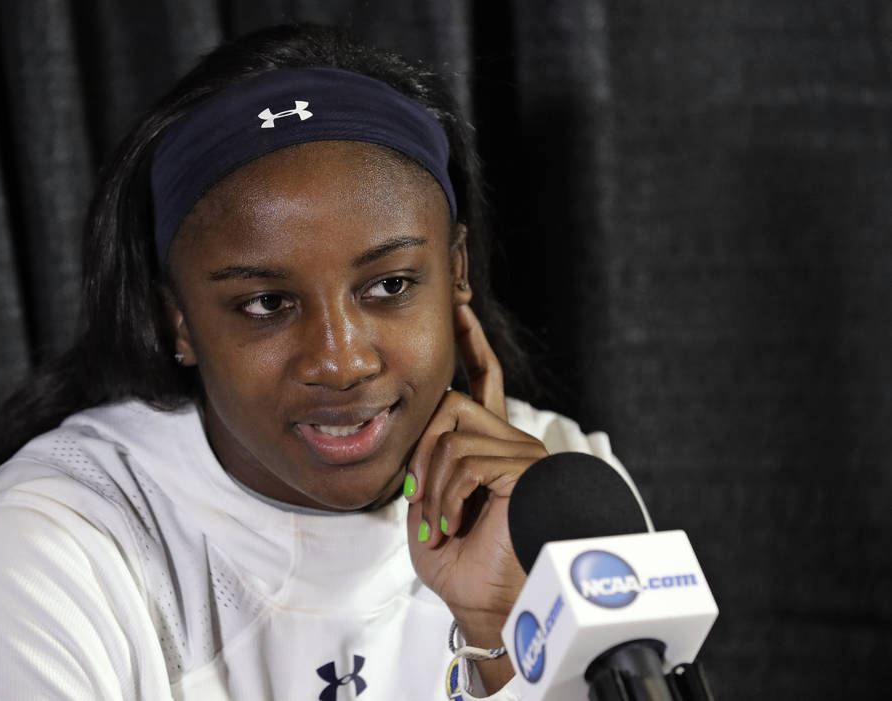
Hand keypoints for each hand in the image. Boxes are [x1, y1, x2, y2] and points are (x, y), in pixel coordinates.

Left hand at [405, 304, 548, 691]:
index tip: (461, 309)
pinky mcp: (526, 470)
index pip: (483, 380)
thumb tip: (416, 436)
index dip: (473, 343)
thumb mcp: (428, 503)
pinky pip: (467, 462)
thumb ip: (425, 461)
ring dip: (431, 487)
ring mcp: (522, 453)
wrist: (488, 604)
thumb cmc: (461, 564)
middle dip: (420, 452)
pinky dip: (447, 497)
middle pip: (448, 404)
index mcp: (490, 445)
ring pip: (451, 437)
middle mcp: (511, 441)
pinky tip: (454, 524)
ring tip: (439, 523)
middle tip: (419, 501)